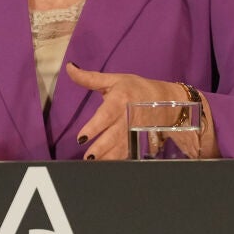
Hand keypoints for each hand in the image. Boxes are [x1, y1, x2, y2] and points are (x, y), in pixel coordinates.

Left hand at [66, 62, 180, 160]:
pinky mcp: (137, 141)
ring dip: (107, 158)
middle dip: (101, 148)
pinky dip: (116, 160)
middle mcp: (128, 118)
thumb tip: (69, 68)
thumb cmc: (134, 88)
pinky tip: (105, 165)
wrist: (164, 100)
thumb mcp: (114, 79)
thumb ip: (89, 78)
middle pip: (114, 136)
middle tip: (88, 157)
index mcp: (120, 100)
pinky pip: (126, 153)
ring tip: (93, 164)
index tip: (81, 138)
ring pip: (120, 148)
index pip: (106, 115)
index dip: (95, 127)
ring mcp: (134, 132)